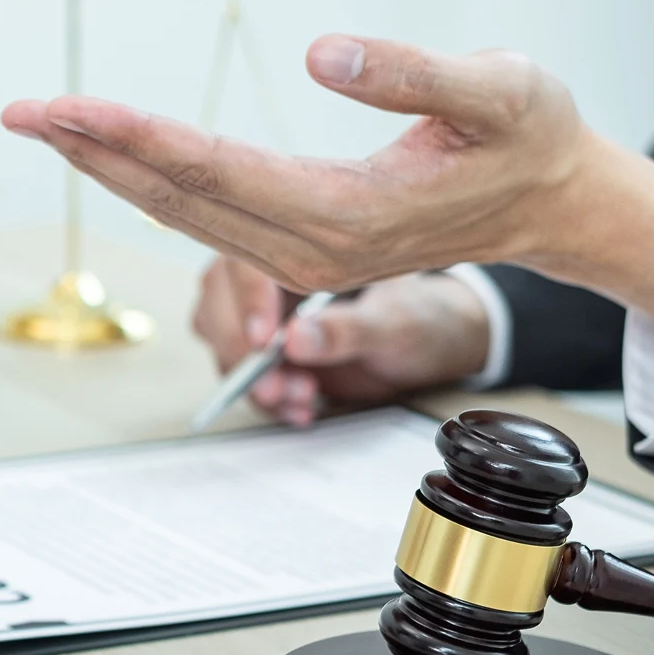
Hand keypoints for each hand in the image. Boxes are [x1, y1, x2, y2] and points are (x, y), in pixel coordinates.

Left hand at [1, 35, 586, 293]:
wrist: (543, 201)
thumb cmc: (525, 141)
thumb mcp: (497, 89)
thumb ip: (412, 72)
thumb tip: (324, 56)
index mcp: (353, 212)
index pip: (220, 169)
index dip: (137, 135)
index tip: (63, 106)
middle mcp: (319, 249)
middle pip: (188, 199)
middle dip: (102, 154)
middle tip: (26, 113)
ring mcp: (310, 258)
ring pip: (195, 216)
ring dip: (123, 173)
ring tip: (59, 130)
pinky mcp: (309, 251)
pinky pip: (218, 222)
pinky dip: (165, 189)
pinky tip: (128, 163)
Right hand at [192, 257, 489, 424]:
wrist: (433, 344)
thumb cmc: (423, 316)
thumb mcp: (396, 324)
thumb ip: (349, 329)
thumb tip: (296, 339)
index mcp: (306, 246)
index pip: (251, 261)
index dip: (249, 301)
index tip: (264, 343)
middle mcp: (277, 274)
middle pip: (221, 301)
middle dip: (241, 352)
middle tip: (276, 388)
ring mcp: (268, 311)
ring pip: (225, 340)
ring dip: (253, 380)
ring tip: (301, 399)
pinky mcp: (270, 349)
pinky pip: (244, 373)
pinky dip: (266, 398)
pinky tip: (300, 407)